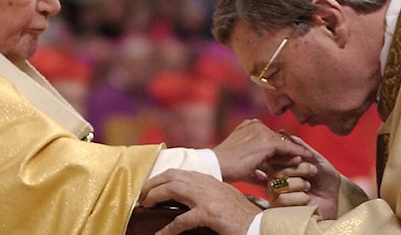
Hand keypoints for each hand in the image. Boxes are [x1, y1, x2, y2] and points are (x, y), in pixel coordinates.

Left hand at [140, 169, 260, 234]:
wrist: (259, 224)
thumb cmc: (242, 216)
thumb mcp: (223, 198)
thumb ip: (207, 194)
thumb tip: (189, 201)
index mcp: (210, 180)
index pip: (180, 172)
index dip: (161, 177)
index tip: (150, 186)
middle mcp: (207, 184)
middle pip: (172, 176)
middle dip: (153, 183)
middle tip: (141, 196)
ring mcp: (208, 197)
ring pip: (173, 190)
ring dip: (155, 196)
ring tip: (145, 206)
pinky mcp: (209, 213)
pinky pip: (183, 220)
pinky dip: (168, 229)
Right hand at [212, 118, 312, 183]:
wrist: (217, 165)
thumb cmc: (227, 167)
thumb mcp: (244, 164)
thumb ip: (256, 168)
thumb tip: (264, 178)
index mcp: (248, 126)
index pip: (270, 138)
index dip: (280, 149)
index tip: (290, 158)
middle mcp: (256, 124)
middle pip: (278, 139)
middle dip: (289, 151)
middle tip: (302, 160)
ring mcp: (262, 131)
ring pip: (283, 143)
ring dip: (295, 152)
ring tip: (307, 161)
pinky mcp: (267, 141)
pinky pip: (287, 147)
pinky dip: (297, 153)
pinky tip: (305, 158)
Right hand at [265, 134, 341, 219]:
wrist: (337, 199)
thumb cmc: (326, 179)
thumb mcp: (315, 159)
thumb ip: (299, 147)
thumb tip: (283, 131)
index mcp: (281, 167)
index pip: (273, 159)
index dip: (286, 158)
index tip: (300, 158)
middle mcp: (276, 181)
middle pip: (274, 172)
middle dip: (297, 170)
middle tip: (312, 171)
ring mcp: (277, 196)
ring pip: (276, 186)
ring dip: (297, 184)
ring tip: (308, 187)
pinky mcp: (281, 211)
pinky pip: (280, 200)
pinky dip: (297, 198)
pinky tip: (307, 199)